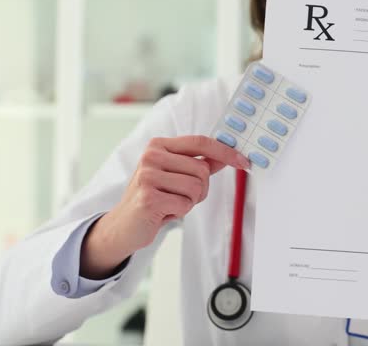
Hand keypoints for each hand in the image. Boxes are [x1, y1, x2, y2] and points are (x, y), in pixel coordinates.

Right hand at [80, 135, 249, 278]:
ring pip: (196, 187)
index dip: (225, 151)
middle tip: (180, 197)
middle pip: (202, 169)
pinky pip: (185, 204)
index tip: (244, 161)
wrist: (124, 225)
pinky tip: (163, 212)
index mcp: (159, 145)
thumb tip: (226, 155)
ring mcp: (147, 176)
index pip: (200, 142)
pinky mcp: (148, 197)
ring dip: (189, 201)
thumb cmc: (152, 198)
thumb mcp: (175, 175)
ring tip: (170, 203)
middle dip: (200, 189)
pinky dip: (180, 211)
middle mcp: (151, 156)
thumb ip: (199, 164)